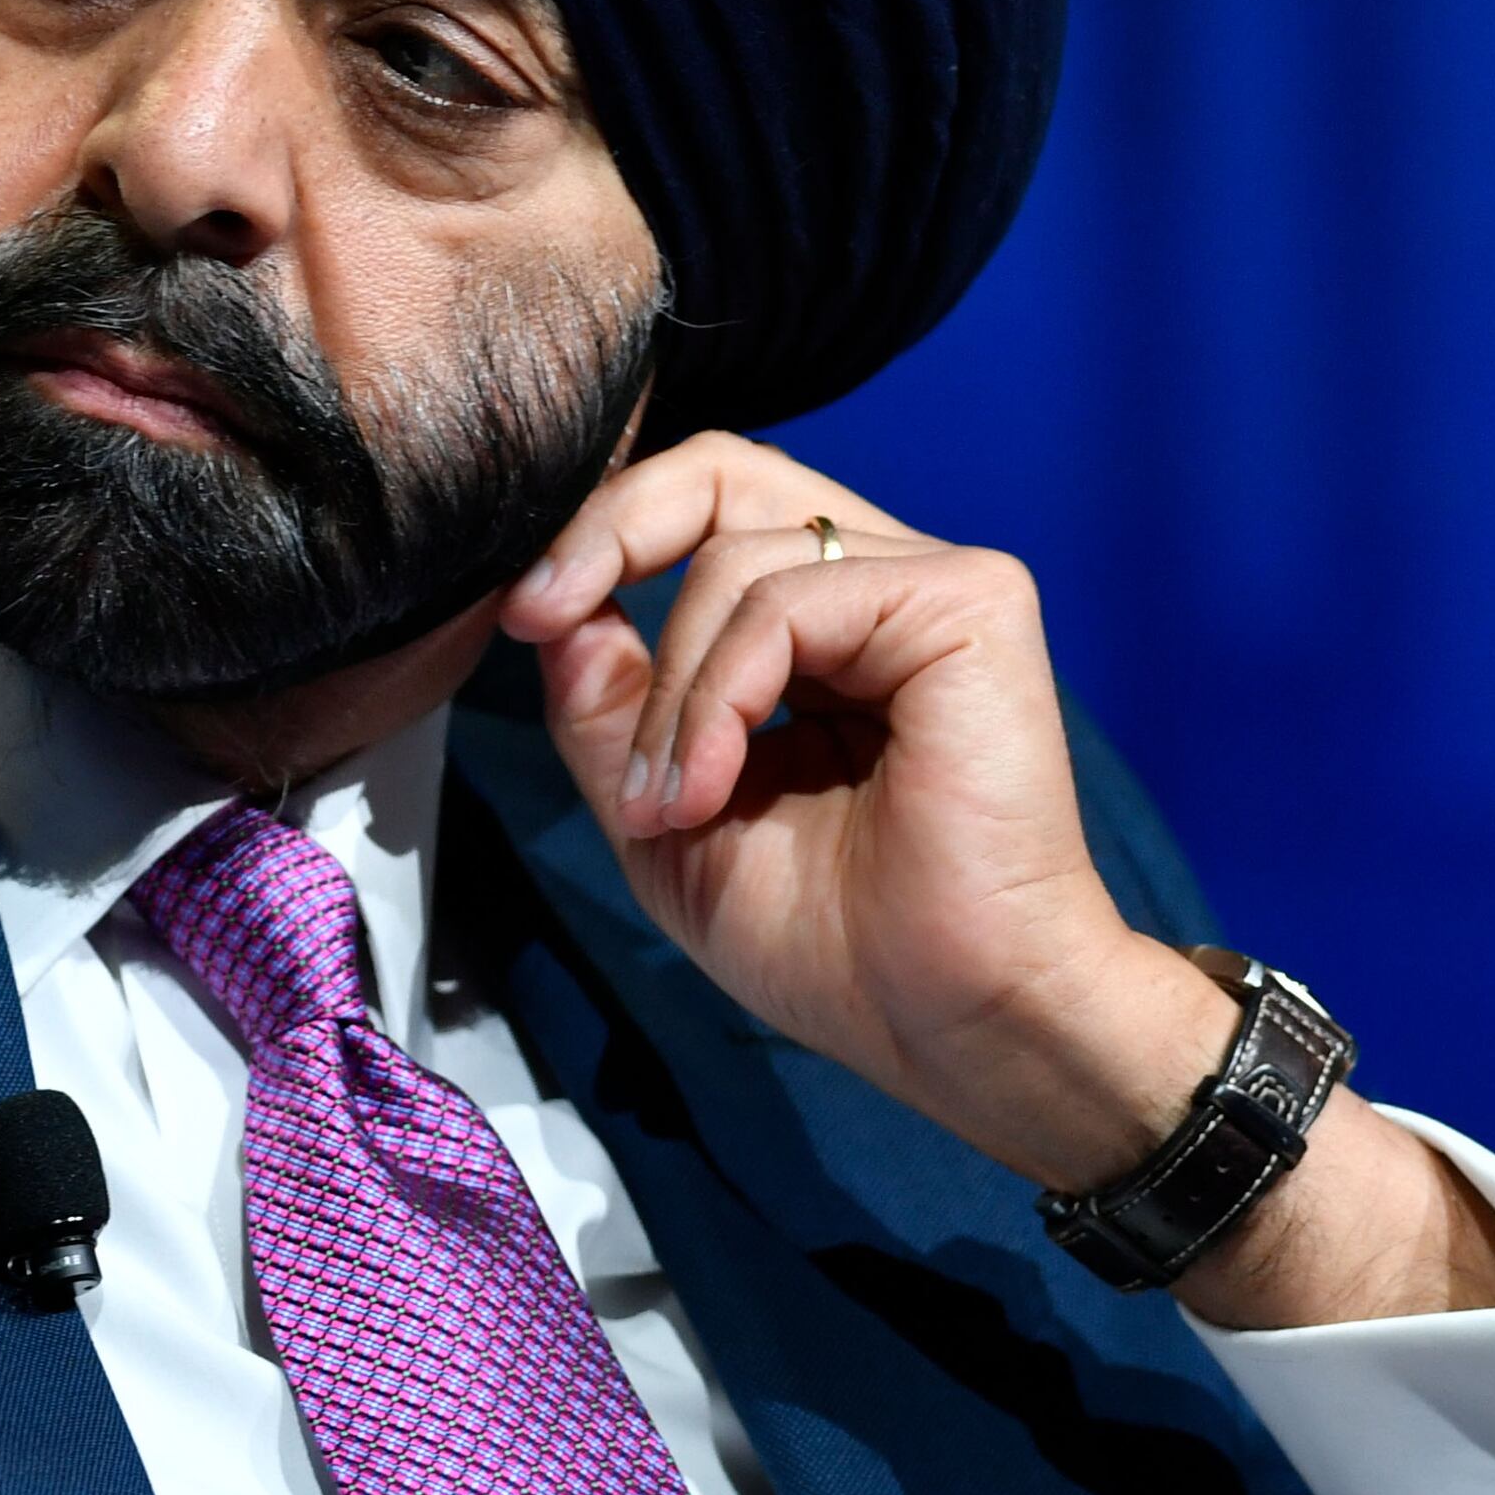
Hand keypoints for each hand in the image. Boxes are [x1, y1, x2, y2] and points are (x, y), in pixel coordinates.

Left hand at [500, 433, 1494, 1329]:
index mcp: (823, 632)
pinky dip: (722, 692)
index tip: (524, 615)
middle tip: (538, 616)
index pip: (705, 513)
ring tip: (674, 808)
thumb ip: (608, 710)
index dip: (603, 538)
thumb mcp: (666, 820)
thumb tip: (557, 609)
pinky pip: (789, 596)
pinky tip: (718, 785)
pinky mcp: (971, 604)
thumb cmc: (839, 950)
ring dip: (671, 696)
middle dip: (607, 533)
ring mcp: (932, 587)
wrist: (954, 1022)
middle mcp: (883, 588)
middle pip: (722, 472)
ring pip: (733, 556)